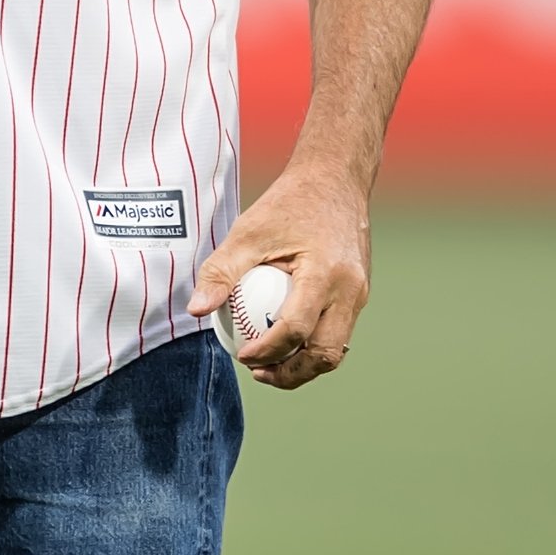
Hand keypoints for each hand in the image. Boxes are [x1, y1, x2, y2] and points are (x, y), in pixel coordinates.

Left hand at [188, 165, 370, 389]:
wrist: (335, 180)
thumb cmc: (288, 204)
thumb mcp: (248, 232)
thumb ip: (221, 271)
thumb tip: (196, 310)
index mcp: (325, 274)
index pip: (296, 329)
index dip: (268, 351)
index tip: (242, 356)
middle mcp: (350, 289)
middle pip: (325, 353)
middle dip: (292, 374)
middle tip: (258, 372)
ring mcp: (359, 294)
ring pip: (336, 349)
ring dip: (304, 366)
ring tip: (270, 366)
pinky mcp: (358, 294)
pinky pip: (338, 332)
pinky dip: (312, 346)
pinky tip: (284, 342)